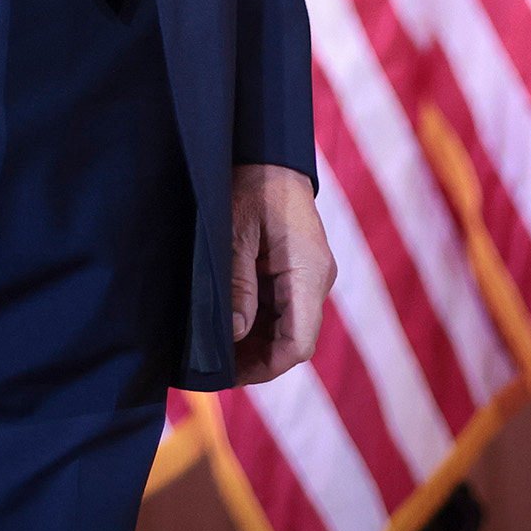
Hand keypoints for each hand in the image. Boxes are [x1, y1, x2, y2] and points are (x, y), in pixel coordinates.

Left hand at [229, 164, 332, 385]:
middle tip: (213, 369)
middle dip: (256, 360)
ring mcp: (310, 277)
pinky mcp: (300, 271)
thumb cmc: (252, 186)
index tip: (229, 374)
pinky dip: (259, 325)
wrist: (270, 156)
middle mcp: (317, 280)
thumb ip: (238, 284)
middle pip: (294, 341)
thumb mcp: (235, 233)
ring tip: (216, 353)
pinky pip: (284, 310)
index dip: (266, 366)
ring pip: (289, 329)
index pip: (298, 342)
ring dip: (256, 344)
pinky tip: (230, 328)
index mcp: (309, 272)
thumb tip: (235, 334)